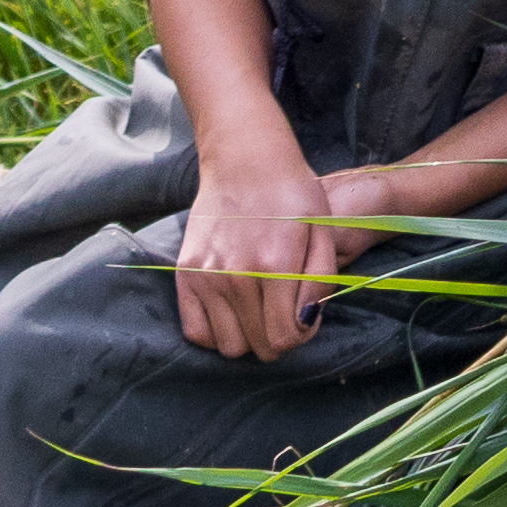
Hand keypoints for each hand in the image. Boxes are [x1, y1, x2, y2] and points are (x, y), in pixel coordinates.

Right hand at [175, 142, 348, 359]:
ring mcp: (206, 277)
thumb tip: (304, 323)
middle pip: (257, 347)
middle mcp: (237, 277)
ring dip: (247, 337)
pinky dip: (215, 333)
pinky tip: (232, 312)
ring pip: (227, 346)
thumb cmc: (291, 192)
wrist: (244, 159)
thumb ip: (319, 282)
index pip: (283, 338)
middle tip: (282, 312)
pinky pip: (196, 331)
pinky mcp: (185, 274)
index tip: (303, 317)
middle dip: (276, 338)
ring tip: (258, 310)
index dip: (299, 335)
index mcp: (275, 266)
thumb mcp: (321, 230)